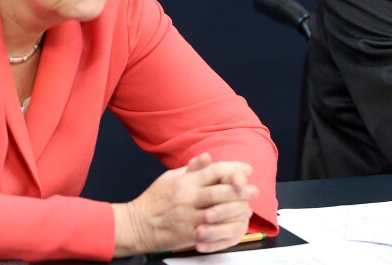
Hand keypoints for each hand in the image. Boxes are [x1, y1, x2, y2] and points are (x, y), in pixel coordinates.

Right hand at [112, 153, 258, 255]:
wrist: (136, 225)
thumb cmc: (154, 200)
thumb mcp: (170, 177)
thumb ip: (191, 168)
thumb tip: (207, 156)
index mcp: (185, 181)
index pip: (214, 171)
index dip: (234, 169)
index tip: (247, 170)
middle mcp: (187, 197)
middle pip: (220, 191)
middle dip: (241, 190)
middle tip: (254, 189)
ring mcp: (188, 217)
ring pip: (218, 211)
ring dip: (236, 209)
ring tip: (248, 207)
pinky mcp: (188, 234)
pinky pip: (211, 231)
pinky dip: (225, 227)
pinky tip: (235, 224)